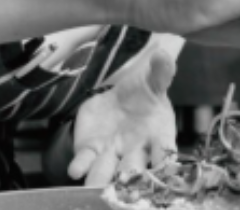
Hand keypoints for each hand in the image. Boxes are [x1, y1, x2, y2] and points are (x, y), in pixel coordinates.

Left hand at [67, 49, 177, 185]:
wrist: (119, 98)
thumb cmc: (143, 93)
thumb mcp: (153, 80)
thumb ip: (160, 71)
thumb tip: (164, 54)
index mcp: (159, 136)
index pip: (165, 151)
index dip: (165, 159)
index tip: (164, 164)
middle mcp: (137, 151)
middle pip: (134, 168)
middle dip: (129, 176)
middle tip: (126, 181)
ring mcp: (112, 153)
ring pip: (108, 170)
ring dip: (101, 178)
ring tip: (95, 185)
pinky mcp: (91, 150)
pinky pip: (86, 160)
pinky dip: (81, 166)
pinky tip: (75, 170)